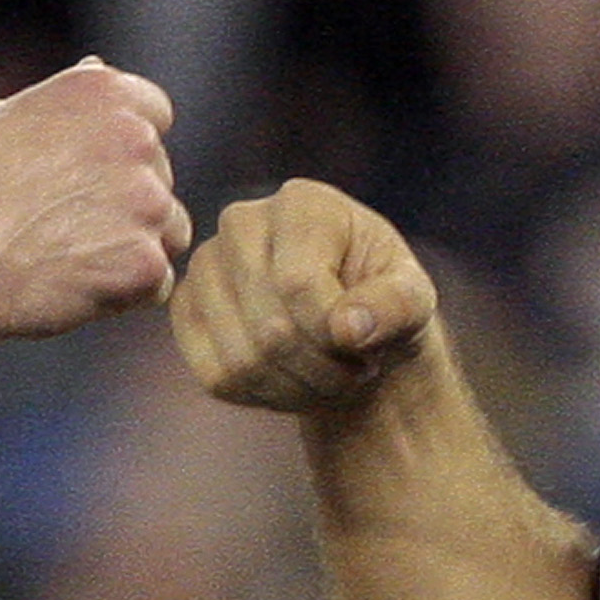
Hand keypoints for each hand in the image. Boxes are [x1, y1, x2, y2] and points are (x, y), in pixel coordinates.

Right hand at [0, 59, 186, 348]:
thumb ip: (55, 99)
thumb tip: (96, 65)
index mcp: (99, 91)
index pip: (154, 116)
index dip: (120, 155)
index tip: (82, 182)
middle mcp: (132, 137)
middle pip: (161, 178)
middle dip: (124, 207)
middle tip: (56, 230)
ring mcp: (145, 201)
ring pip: (167, 232)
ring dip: (130, 250)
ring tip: (63, 260)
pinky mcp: (143, 263)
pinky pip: (156, 285)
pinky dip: (122, 296)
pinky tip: (69, 288)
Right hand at [170, 178, 437, 411]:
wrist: (348, 323)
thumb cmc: (382, 300)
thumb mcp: (414, 297)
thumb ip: (397, 305)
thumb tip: (348, 329)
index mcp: (300, 204)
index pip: (298, 283)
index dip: (335, 334)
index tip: (369, 345)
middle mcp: (240, 224)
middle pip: (272, 328)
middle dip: (324, 370)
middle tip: (354, 369)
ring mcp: (205, 268)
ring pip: (243, 361)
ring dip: (298, 389)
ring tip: (328, 376)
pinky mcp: (185, 311)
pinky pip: (216, 376)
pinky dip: (263, 395)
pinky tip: (291, 380)